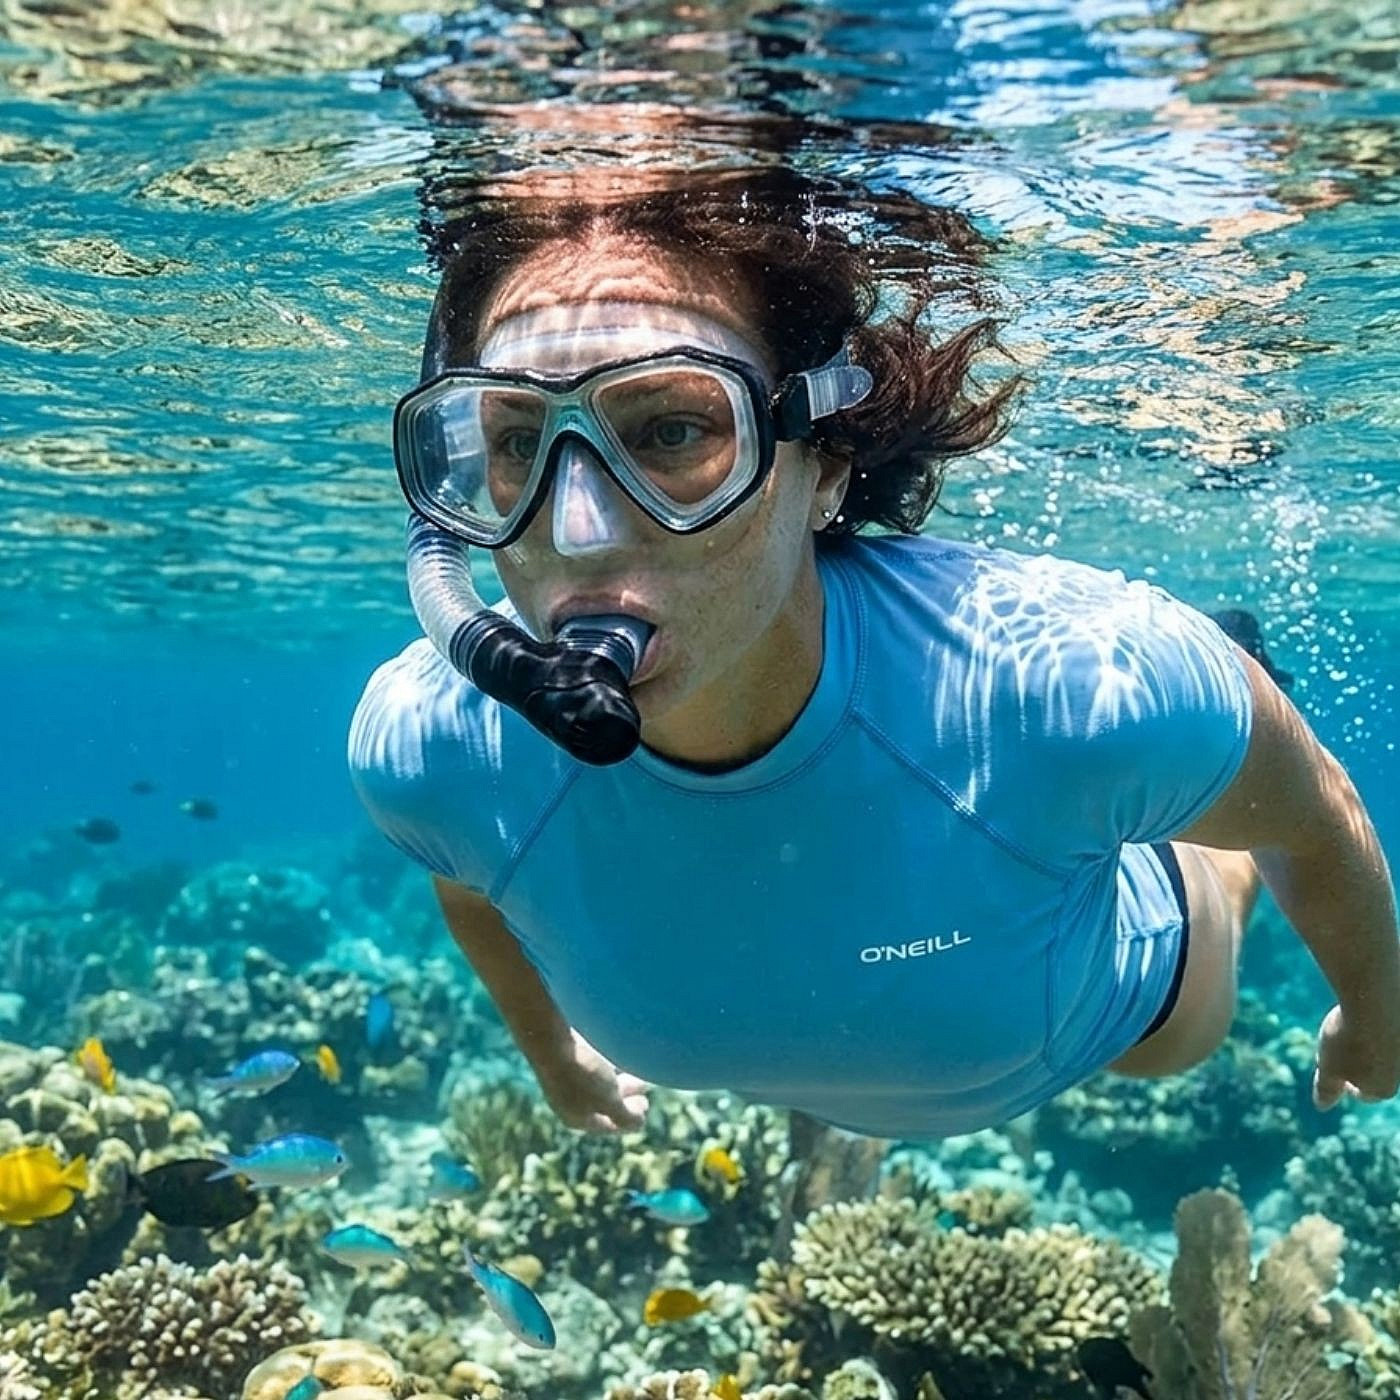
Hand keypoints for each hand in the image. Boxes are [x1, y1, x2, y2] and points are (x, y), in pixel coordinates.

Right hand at [533, 1029, 649, 1133]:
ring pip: (596, 1083)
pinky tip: (616, 1051)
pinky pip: (589, 1065)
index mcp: (577, 1119)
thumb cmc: (583, 1073)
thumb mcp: (610, 1100)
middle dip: (625, 1098)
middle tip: (644, 1085)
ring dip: (618, 1079)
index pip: (608, 1126)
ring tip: (635, 1066)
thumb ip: (626, 1117)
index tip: (646, 1103)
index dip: (630, 1118)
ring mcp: (565, 1080)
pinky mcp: (565, 1058)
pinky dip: (606, 1063)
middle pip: (602, 1104)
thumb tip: (639, 1124)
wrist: (551, 1039)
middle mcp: (568, 1103)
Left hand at [1312, 1003, 1399, 1109]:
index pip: (1364, 1094)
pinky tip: (1365, 1010)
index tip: (1337, 1069)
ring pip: (1385, 1049)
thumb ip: (1327, 1088)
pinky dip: (1378, 1022)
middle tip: (1343, 1043)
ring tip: (1353, 1025)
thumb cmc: (1348, 1038)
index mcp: (1381, 1088)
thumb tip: (1321, 1105)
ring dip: (1369, 1040)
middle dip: (1359, 1061)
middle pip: (1377, 1071)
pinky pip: (1390, 1028)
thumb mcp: (1329, 1067)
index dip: (1347, 1083)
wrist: (1375, 999)